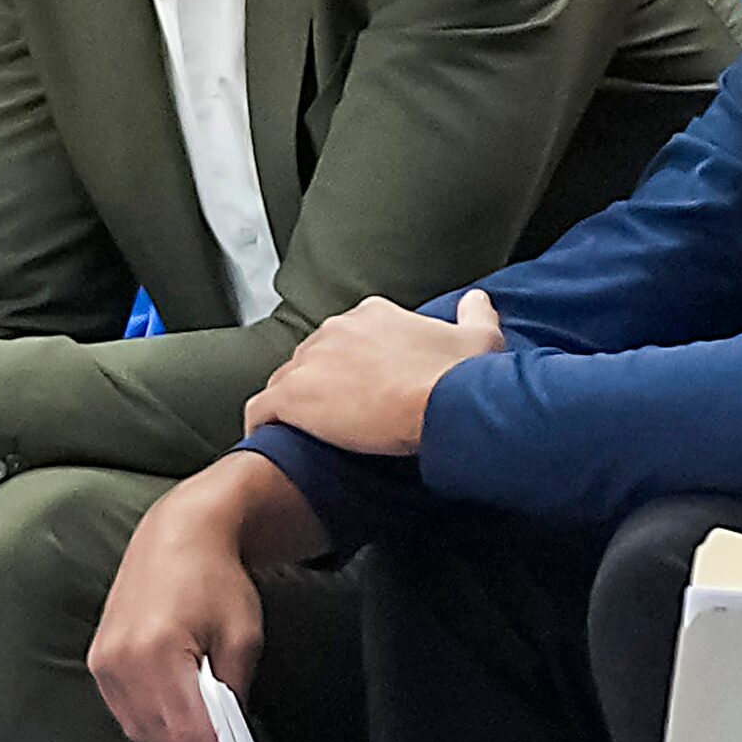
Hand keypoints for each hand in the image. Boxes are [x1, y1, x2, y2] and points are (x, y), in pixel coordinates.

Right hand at [90, 456, 309, 741]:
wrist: (177, 535)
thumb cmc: (217, 578)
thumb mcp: (243, 635)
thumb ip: (234, 692)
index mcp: (159, 650)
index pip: (192, 732)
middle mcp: (122, 661)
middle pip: (164, 739)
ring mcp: (105, 663)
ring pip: (143, 733)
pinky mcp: (100, 662)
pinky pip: (128, 715)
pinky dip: (157, 732)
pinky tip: (184, 737)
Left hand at [242, 291, 504, 454]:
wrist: (439, 404)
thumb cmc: (460, 376)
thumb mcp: (481, 338)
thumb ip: (476, 314)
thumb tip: (477, 300)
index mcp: (373, 315)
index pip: (347, 338)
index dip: (352, 366)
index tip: (364, 389)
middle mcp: (336, 329)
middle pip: (315, 359)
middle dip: (322, 385)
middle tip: (340, 417)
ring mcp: (310, 362)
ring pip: (287, 382)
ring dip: (294, 405)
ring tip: (307, 435)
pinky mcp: (292, 396)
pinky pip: (261, 409)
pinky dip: (262, 424)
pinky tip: (270, 440)